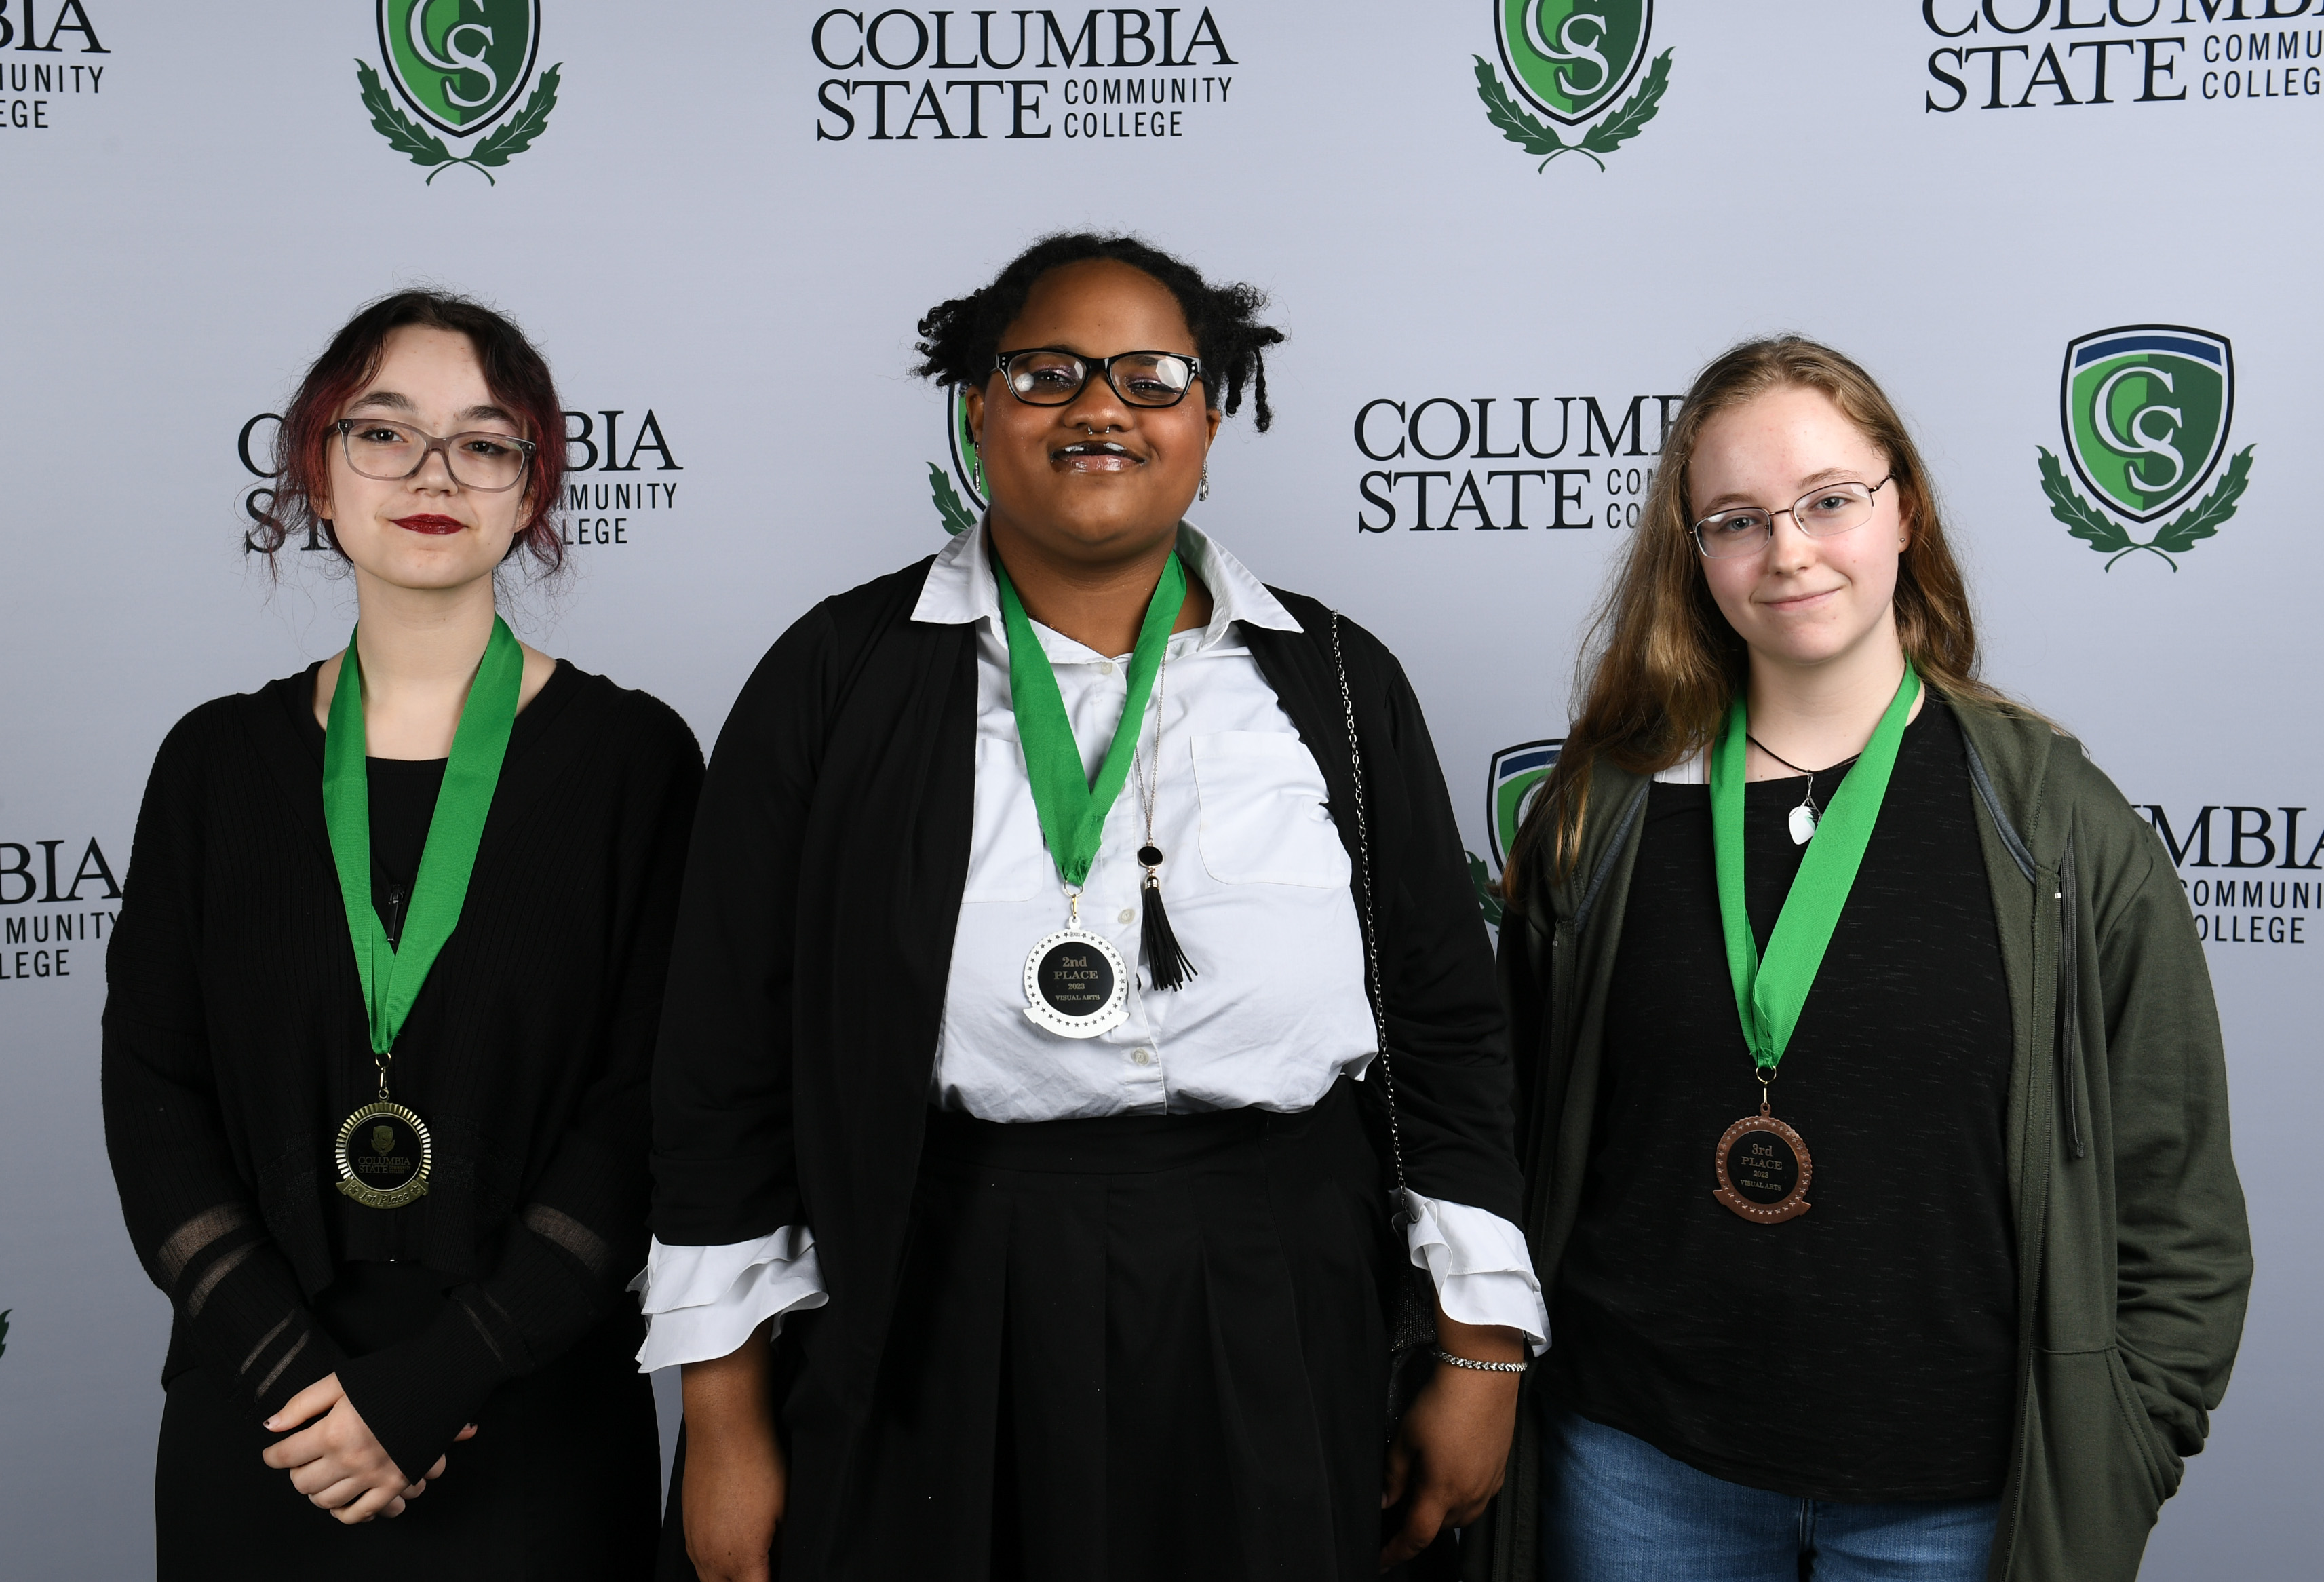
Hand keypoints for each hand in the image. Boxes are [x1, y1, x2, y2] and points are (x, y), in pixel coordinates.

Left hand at [261, 1374, 476, 1523]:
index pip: (285, 1456)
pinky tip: (342, 1497)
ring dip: (317, 1490)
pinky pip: (359, 1513)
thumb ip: (302, 1404)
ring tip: (322, 1474)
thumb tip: (271, 1426)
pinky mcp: (393, 1484)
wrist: (438, 1382)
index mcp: (334, 1432)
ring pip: (325, 1500)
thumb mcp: (341, 1381)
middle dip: (295, 1471)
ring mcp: (373, 1475)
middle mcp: (350, 1459)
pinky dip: (345, 1511)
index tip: (274, 1453)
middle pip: (302, 1482)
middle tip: (302, 1459)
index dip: (273, 1455)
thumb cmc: (390, 1377)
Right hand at [681, 1323, 785, 1581]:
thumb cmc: (758, 1463)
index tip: (778, 1573)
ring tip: (752, 1565)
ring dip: (730, 1579)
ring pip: (710, 1581)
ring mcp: (695, 1543)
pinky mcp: (687, 1527)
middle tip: (765, 1568)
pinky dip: (715, 1565)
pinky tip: (731, 1549)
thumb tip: (783, 1563)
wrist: (724, 1428)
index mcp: (743, 1560)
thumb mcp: (785, 1512)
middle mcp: (713, 1559)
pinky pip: (698, 1561)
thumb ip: (782, 1549)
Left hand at [1379, 1315, 1522, 1569]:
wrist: (1483, 1376)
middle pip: (1438, 1527)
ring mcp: (1487, 1484)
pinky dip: (1460, 1498)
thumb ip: (1392, 1475)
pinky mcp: (1498, 1471)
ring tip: (1424, 1492)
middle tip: (1398, 1511)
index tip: (1383, 1560)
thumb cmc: (1446, 1402)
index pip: (1415, 1537)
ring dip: (1439, 1513)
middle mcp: (1469, 1495)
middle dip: (1417, 1526)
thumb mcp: (1405, 1438)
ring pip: (1460, 1517)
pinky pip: (1478, 1499)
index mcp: (1441, 1491)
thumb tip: (1384, 1499)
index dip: (1395, 1553)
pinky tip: (1450, 1478)